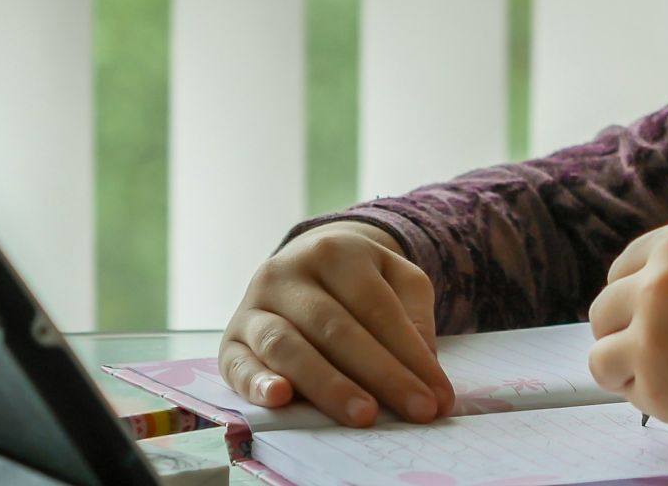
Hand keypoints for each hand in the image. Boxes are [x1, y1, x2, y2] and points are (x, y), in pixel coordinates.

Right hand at [219, 222, 454, 426]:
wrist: (306, 261)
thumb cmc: (361, 280)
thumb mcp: (398, 279)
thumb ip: (415, 316)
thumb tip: (423, 369)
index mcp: (335, 251)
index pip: (377, 307)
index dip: (410, 355)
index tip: (437, 397)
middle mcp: (287, 273)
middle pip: (336, 328)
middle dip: (380, 374)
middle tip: (415, 410)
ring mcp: (253, 305)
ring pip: (287, 345)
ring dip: (327, 385)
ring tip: (364, 415)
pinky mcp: (230, 339)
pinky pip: (237, 364)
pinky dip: (257, 383)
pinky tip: (282, 399)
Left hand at [587, 222, 667, 440]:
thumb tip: (628, 306)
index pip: (621, 269)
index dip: (635, 297)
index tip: (654, 316)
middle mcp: (657, 282)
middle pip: (602, 312)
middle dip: (624, 335)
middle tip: (662, 354)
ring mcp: (652, 336)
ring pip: (601, 358)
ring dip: (630, 371)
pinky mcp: (657, 387)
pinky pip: (632, 396)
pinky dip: (655, 401)